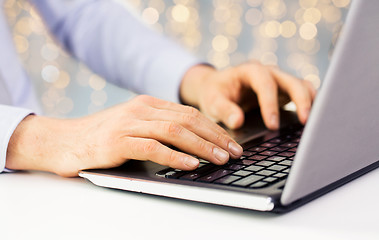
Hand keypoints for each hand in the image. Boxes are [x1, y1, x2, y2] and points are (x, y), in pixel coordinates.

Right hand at [6, 95, 242, 176]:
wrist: (64, 140)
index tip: (231, 143)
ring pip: (175, 131)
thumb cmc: (103, 136)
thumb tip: (193, 142)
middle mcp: (142, 109)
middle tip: (234, 153)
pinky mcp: (118, 141)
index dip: (214, 128)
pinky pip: (153, 147)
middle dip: (216, 137)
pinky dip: (174, 156)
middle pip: (189, 120)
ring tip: (220, 159)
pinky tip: (190, 165)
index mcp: (148, 104)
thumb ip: (159, 128)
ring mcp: (129, 123)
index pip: (190, 113)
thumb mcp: (135, 126)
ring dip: (202, 146)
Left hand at [180, 61, 315, 129]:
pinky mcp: (284, 91)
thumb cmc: (215, 93)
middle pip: (291, 81)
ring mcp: (279, 81)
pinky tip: (314, 120)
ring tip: (316, 121)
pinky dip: (310, 104)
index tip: (272, 125)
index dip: (270, 104)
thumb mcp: (212, 101)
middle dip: (301, 100)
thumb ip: (224, 110)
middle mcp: (268, 73)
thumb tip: (238, 122)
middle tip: (306, 122)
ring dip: (311, 102)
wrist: (217, 87)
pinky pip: (303, 94)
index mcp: (250, 71)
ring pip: (302, 86)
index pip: (265, 84)